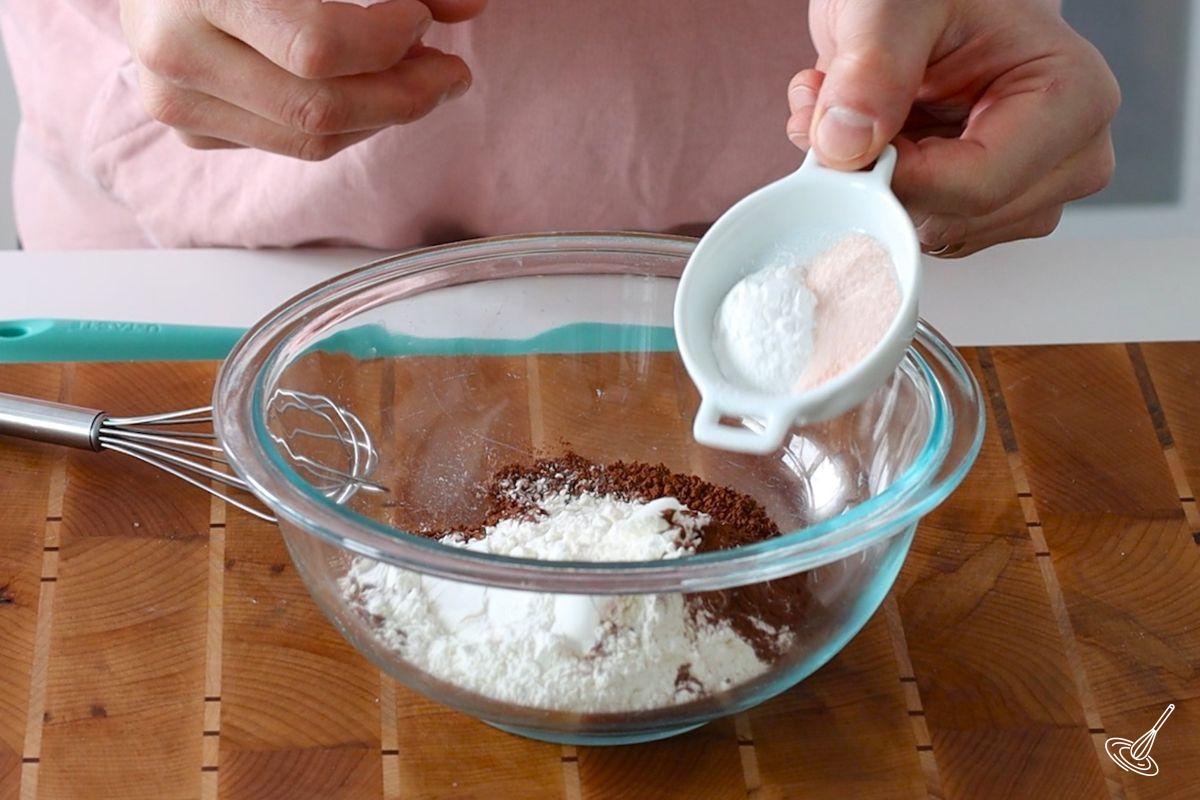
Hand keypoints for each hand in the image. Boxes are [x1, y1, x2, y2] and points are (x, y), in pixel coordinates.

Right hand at [120, 0, 486, 159]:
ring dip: (381, 115)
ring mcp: (177, 102)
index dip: (387, 43)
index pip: (318, 50)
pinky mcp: (191, 131)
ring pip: (311, 142)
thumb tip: (474, 7)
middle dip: (403, 95)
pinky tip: (364, 88)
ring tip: (416, 76)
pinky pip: (289, 146)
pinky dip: (343, 124)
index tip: (422, 17)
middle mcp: (175, 52)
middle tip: (449, 72)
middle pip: (320, 110)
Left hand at [787, 0, 1119, 257]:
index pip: (979, 186)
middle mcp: (1068, 156)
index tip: (843, 145)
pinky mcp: (989, 210)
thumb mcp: (893, 6)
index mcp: (1071, 98)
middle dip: (880, 178)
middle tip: (840, 114)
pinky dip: (879, 194)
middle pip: (955, 219)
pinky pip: (919, 229)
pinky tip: (873, 138)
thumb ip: (872, 70)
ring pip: (931, 232)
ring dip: (874, 184)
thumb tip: (847, 146)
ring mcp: (1030, 191)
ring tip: (861, 113)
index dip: (897, 177)